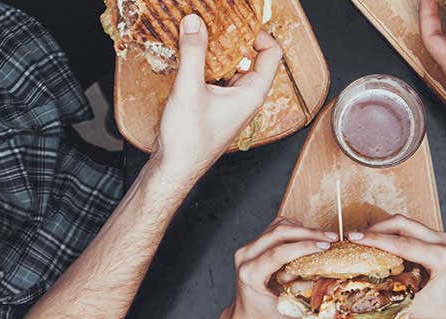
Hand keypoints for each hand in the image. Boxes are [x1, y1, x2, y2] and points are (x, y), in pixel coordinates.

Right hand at [151, 14, 282, 177]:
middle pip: (251, 57)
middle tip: (217, 24)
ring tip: (201, 36)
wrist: (173, 169)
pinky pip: (216, 78)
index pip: (272, 53)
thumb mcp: (189, 90)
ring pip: (231, 68)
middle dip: (235, 38)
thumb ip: (192, 52)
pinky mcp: (214, 106)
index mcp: (252, 94)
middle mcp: (245, 98)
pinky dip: (206, 64)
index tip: (238, 22)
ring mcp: (230, 103)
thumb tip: (194, 23)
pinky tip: (189, 57)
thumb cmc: (188, 142)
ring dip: (218, 51)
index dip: (259, 33)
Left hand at [230, 218, 337, 318]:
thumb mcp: (288, 310)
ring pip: (278, 226)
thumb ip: (307, 295)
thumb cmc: (265, 315)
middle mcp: (246, 257)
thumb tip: (330, 280)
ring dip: (303, 229)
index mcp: (250, 274)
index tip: (326, 246)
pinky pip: (276, 227)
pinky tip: (307, 238)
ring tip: (323, 237)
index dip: (304, 246)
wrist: (246, 315)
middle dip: (309, 233)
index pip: (279, 252)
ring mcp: (248, 248)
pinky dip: (294, 229)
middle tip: (331, 237)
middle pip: (279, 233)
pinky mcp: (254, 244)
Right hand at [350, 215, 445, 318]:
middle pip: (402, 224)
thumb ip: (387, 298)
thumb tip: (358, 290)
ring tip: (362, 240)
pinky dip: (390, 234)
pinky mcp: (434, 239)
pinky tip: (376, 243)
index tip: (354, 237)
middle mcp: (442, 242)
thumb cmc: (441, 311)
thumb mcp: (412, 307)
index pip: (402, 243)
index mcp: (441, 257)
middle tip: (354, 237)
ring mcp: (439, 238)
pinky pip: (408, 229)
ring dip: (381, 230)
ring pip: (404, 224)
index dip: (375, 239)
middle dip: (375, 229)